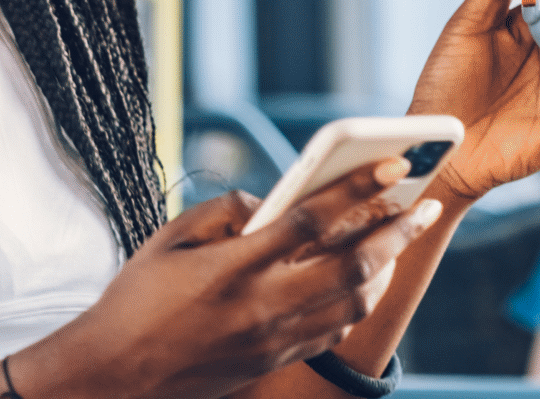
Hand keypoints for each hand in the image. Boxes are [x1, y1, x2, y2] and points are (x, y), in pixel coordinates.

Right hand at [31, 161, 441, 398]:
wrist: (117, 373)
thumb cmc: (135, 300)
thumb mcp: (166, 239)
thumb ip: (222, 212)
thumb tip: (268, 203)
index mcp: (234, 265)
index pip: (312, 219)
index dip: (358, 189)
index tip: (394, 167)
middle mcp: (263, 303)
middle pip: (352, 264)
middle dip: (395, 231)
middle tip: (422, 205)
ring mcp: (275, 337)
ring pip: (354, 301)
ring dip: (385, 267)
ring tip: (400, 239)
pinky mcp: (275, 360)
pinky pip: (335, 330)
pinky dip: (358, 301)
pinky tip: (364, 281)